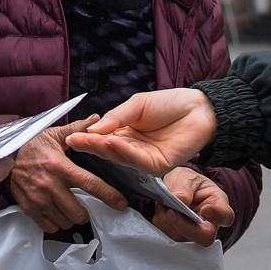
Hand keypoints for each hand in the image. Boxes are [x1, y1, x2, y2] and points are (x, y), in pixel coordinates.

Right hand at [9, 121, 127, 233]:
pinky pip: (50, 226)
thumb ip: (78, 128)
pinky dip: (56, 222)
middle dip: (86, 211)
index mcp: (60, 166)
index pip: (90, 184)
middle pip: (79, 212)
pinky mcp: (29, 208)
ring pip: (66, 221)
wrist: (3, 154)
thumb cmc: (32, 144)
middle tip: (84, 203)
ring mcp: (38, 199)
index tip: (121, 204)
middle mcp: (50, 185)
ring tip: (68, 206)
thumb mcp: (55, 134)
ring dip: (71, 217)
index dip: (109, 196)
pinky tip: (56, 211)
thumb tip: (98, 119)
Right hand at [71, 89, 216, 174]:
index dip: (88, 138)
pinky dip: (125, 151)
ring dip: (105, 149)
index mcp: (126, 133)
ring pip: (121, 157)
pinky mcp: (158, 166)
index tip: (71, 136)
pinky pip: (138, 161)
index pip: (103, 138)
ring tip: (92, 140)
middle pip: (109, 150)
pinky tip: (113, 142)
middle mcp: (133, 148)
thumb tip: (94, 129)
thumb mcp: (137, 105)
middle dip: (92, 145)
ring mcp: (145, 159)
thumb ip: (116, 117)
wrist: (199, 107)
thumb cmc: (170, 103)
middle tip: (75, 141)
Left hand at [150, 167, 232, 246]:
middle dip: (184, 226)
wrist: (173, 187)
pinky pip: (168, 238)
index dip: (217, 216)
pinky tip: (163, 211)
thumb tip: (181, 199)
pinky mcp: (178, 238)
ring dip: (168, 222)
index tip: (205, 209)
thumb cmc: (186, 182)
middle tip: (171, 212)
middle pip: (205, 237)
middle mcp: (209, 223)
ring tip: (165, 205)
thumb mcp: (186, 176)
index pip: (225, 216)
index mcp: (218, 204)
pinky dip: (162, 223)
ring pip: (182, 239)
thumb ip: (185, 186)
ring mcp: (193, 234)